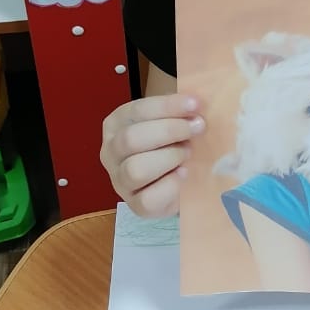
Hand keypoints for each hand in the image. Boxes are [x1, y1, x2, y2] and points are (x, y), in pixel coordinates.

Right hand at [100, 93, 204, 217]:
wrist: (176, 180)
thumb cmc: (172, 142)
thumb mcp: (172, 120)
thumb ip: (180, 112)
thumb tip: (198, 104)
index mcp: (116, 123)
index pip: (137, 111)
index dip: (167, 106)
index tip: (195, 104)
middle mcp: (111, 151)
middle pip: (130, 139)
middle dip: (169, 131)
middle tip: (197, 128)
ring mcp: (120, 181)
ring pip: (135, 169)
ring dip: (169, 158)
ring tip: (188, 154)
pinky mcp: (135, 205)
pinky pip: (148, 199)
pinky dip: (171, 185)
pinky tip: (184, 174)